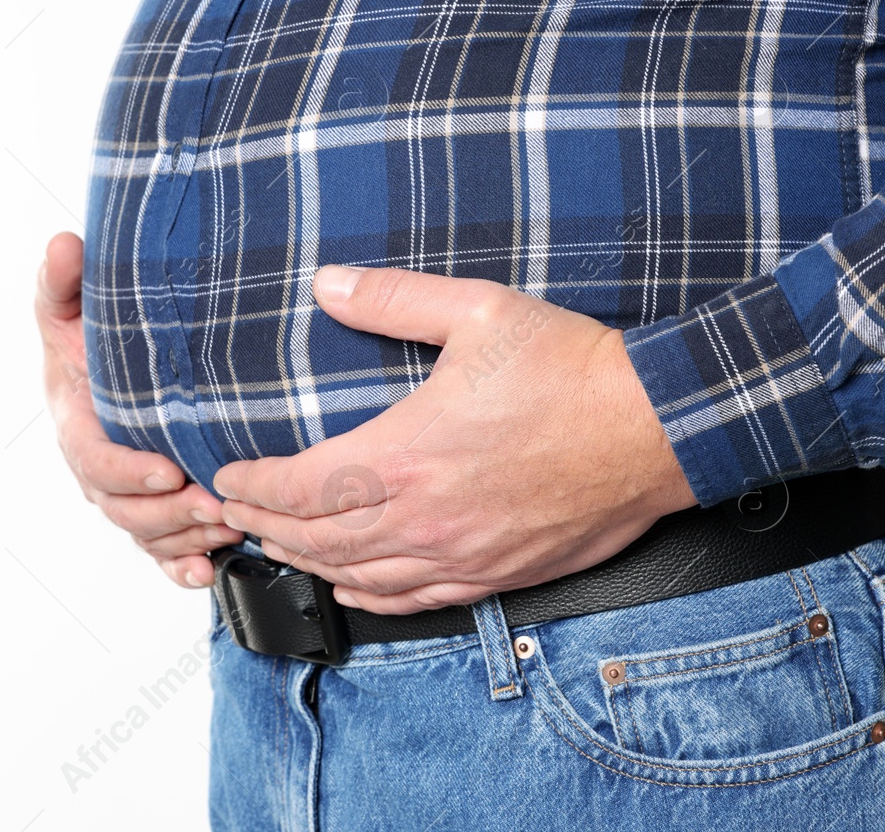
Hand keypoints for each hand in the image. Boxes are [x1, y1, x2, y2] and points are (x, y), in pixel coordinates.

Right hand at [37, 232, 242, 587]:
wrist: (116, 364)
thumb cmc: (91, 339)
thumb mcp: (71, 305)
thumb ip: (63, 279)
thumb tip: (63, 246)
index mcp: (77, 425)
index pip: (96, 461)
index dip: (129, 471)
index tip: (168, 469)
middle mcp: (99, 469)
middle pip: (126, 510)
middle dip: (170, 514)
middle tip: (214, 504)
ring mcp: (126, 495)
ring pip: (149, 535)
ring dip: (186, 538)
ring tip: (228, 527)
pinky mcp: (154, 512)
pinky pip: (162, 552)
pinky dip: (183, 567)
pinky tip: (206, 570)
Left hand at [212, 266, 695, 613]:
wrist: (657, 427)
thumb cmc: (572, 370)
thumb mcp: (476, 311)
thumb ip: (391, 299)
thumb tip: (326, 284)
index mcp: (406, 455)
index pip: (300, 487)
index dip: (253, 486)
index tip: (226, 477)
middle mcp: (425, 518)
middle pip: (316, 540)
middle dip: (265, 527)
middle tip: (232, 513)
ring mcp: (461, 555)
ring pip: (359, 577)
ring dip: (306, 563)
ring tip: (274, 546)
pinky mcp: (497, 573)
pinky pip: (415, 599)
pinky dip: (368, 596)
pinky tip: (351, 588)